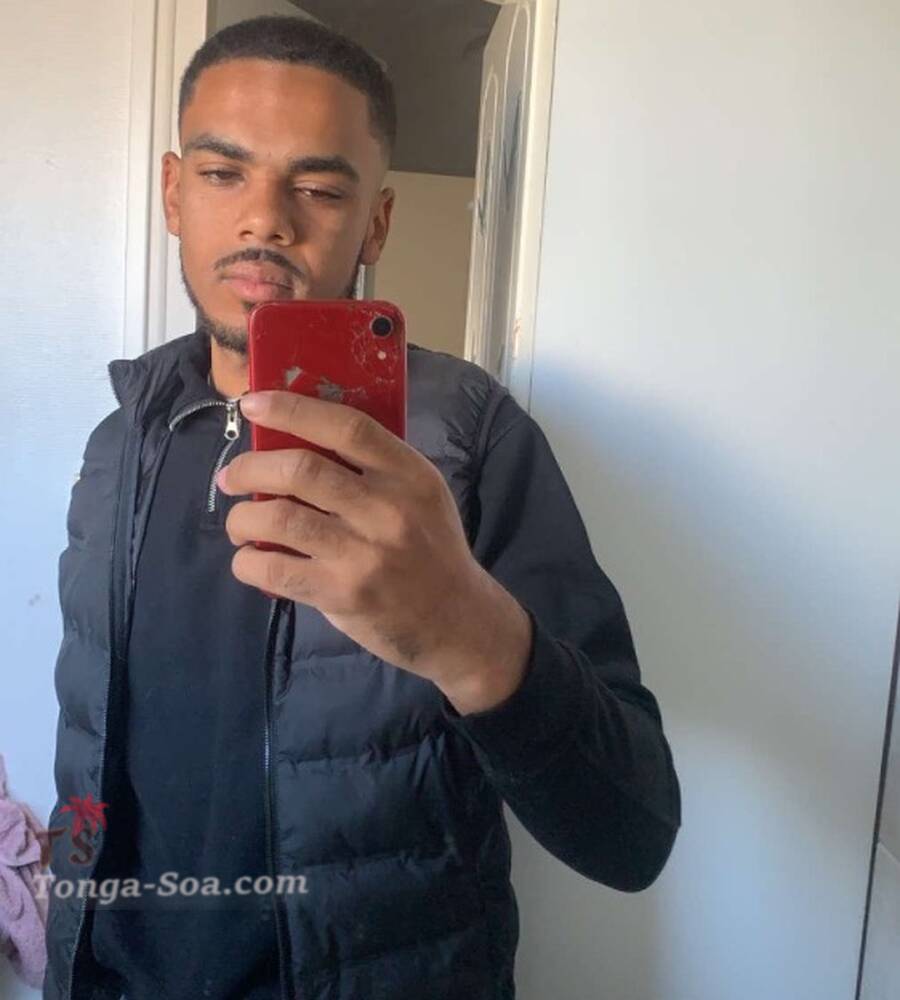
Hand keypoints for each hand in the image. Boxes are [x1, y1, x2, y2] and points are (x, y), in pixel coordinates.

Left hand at [217, 390, 531, 706]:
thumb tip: (299, 440)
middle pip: (301, 469)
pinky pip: (275, 568)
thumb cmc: (431, 550)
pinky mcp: (343, 593)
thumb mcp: (422, 496)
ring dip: (242, 518)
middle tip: (231, 477)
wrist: (458, 621)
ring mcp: (364, 553)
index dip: (293, 409)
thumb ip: (375, 469)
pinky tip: (250, 560)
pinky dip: (248, 561)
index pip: (347, 427)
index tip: (253, 405)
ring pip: (279, 518)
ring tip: (239, 524)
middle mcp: (387, 509)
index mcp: (409, 474)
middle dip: (249, 468)